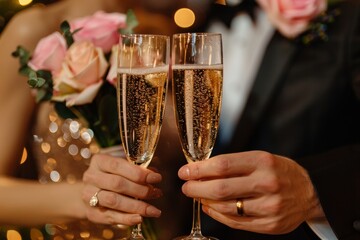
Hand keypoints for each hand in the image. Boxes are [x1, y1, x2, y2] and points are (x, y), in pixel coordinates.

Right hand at [82, 152, 161, 225]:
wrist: (91, 191)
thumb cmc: (112, 176)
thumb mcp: (122, 168)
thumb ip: (137, 170)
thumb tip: (154, 175)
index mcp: (99, 161)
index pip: (119, 165)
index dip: (139, 173)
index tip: (156, 178)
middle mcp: (91, 177)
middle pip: (117, 184)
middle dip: (141, 190)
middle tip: (156, 193)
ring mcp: (88, 196)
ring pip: (114, 201)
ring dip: (137, 206)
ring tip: (153, 210)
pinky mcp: (91, 213)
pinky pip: (110, 217)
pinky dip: (127, 218)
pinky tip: (140, 218)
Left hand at [178, 151, 324, 233]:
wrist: (310, 192)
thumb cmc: (280, 172)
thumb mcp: (261, 158)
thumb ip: (234, 164)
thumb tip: (201, 170)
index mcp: (263, 162)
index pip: (222, 165)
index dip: (199, 169)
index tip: (185, 171)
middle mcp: (267, 184)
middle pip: (221, 188)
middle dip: (196, 188)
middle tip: (186, 186)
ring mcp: (269, 207)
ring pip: (226, 208)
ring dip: (205, 201)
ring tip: (198, 196)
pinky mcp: (270, 225)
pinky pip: (235, 223)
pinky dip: (217, 215)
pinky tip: (210, 207)